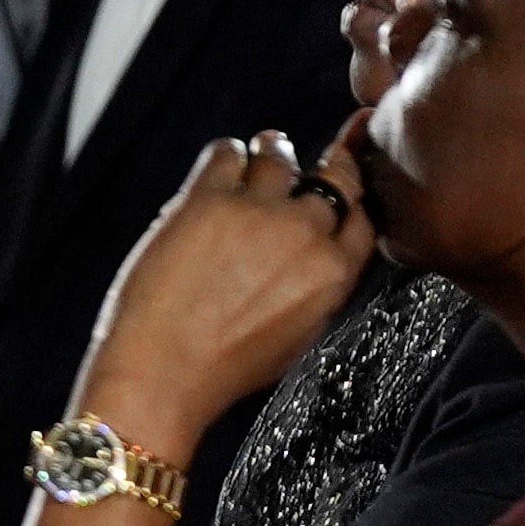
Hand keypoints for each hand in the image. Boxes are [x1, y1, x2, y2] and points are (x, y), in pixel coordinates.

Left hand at [84, 126, 376, 443]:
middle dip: (318, 170)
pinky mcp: (209, 199)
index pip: (361, 217)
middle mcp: (305, 235)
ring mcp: (259, 212)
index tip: (334, 190)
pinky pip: (226, 152)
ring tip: (260, 152)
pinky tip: (220, 165)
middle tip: (299, 166)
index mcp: (334, 275)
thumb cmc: (221, 366)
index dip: (346, 200)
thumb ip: (316, 286)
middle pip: (329, 179)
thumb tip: (313, 253)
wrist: (163, 374)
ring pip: (279, 155)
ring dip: (271, 151)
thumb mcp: (296, 334)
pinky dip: (225, 153)